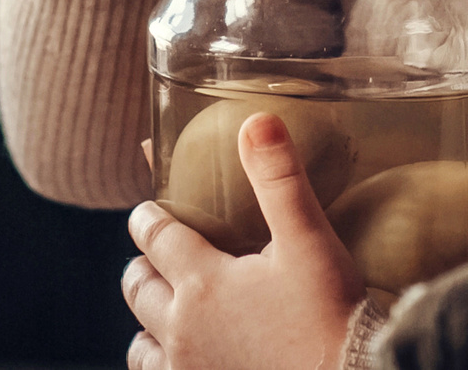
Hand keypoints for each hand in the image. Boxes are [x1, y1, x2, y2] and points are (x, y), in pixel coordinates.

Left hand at [122, 113, 366, 369]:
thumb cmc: (330, 315)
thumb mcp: (308, 239)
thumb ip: (279, 179)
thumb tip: (257, 122)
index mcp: (202, 281)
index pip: (156, 238)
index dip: (148, 218)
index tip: (146, 209)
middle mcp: (181, 327)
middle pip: (138, 286)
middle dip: (142, 264)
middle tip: (152, 254)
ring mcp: (186, 368)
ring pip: (140, 341)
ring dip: (146, 319)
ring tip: (162, 307)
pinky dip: (157, 361)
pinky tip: (178, 357)